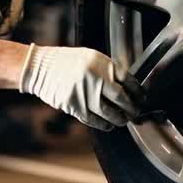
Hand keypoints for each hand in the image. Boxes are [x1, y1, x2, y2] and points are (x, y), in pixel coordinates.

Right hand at [19, 44, 147, 130]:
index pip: (128, 80)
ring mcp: (85, 93)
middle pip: (121, 98)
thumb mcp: (91, 58)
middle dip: (131, 108)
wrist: (41, 67)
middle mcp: (96, 78)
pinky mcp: (74, 106)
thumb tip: (126, 88)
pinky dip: (103, 125)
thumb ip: (108, 71)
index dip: (138, 92)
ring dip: (119, 119)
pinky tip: (108, 125)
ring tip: (123, 120)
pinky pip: (93, 120)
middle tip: (135, 113)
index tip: (141, 98)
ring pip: (109, 112)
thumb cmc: (68, 62)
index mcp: (102, 63)